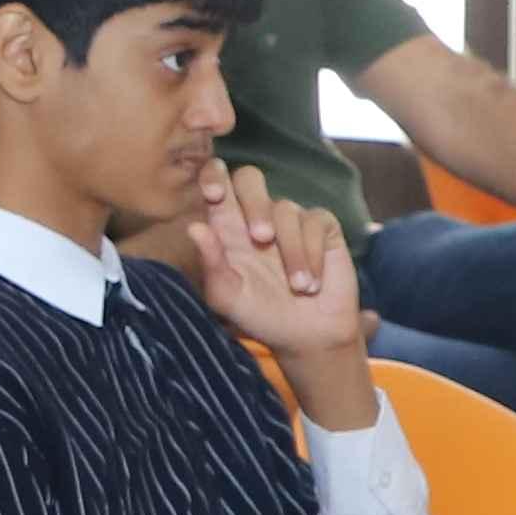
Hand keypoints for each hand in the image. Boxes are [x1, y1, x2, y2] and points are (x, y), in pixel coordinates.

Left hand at [179, 163, 371, 393]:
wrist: (308, 337)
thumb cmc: (262, 316)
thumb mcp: (230, 298)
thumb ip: (212, 265)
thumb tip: (194, 227)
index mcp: (227, 228)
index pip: (215, 184)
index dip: (212, 177)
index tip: (213, 194)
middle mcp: (257, 216)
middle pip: (249, 178)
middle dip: (255, 204)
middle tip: (261, 238)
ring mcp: (290, 219)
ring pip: (286, 210)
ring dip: (292, 253)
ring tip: (298, 287)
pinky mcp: (321, 227)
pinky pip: (316, 222)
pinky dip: (313, 254)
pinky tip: (313, 281)